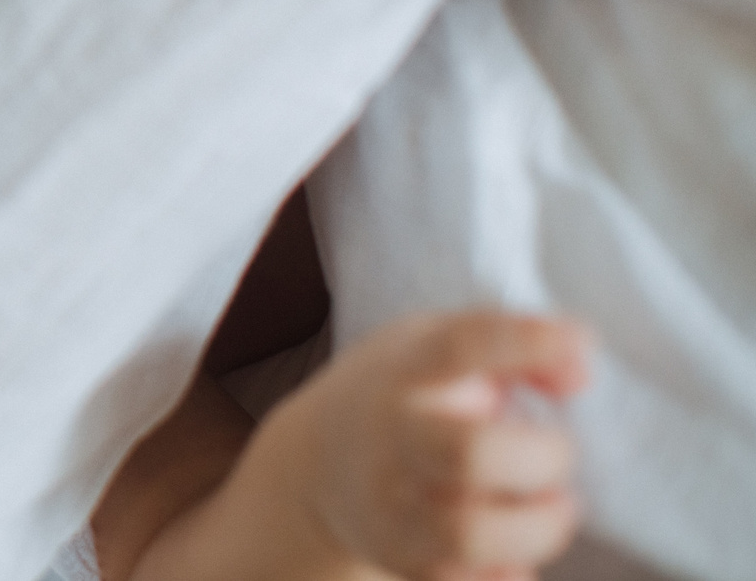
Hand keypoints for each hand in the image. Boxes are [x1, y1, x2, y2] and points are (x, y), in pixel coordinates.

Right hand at [291, 311, 589, 580]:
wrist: (320, 466)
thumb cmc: (404, 397)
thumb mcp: (437, 348)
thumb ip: (511, 348)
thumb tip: (580, 372)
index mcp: (406, 369)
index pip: (460, 347)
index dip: (525, 343)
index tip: (581, 343)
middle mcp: (392, 436)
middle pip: (470, 453)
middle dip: (543, 458)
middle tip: (556, 455)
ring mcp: (392, 504)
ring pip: (471, 533)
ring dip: (538, 526)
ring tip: (550, 508)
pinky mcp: (405, 560)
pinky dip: (512, 571)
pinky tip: (517, 547)